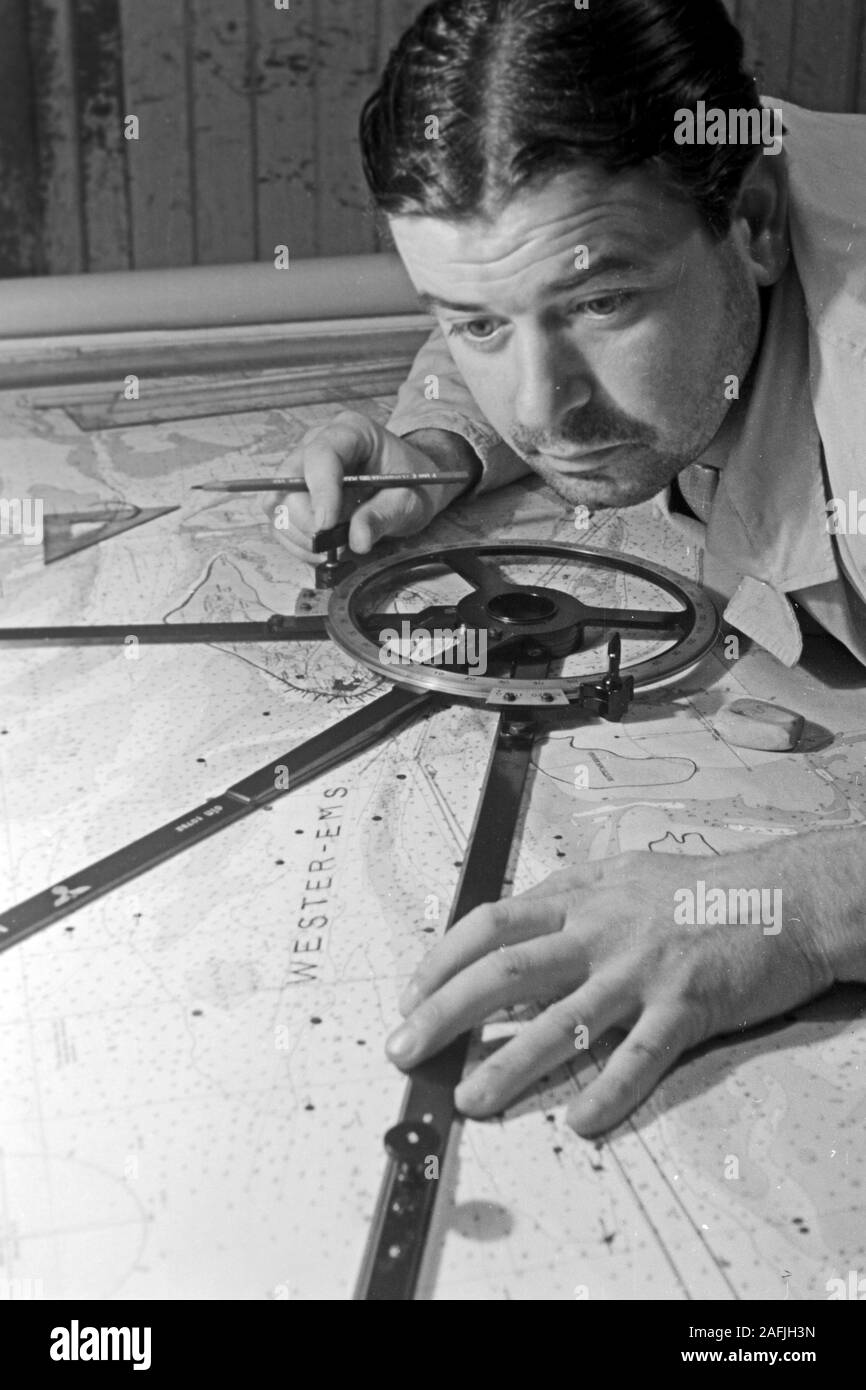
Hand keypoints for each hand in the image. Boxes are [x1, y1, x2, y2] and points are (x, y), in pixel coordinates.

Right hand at [264, 411, 478, 563]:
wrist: (412, 485)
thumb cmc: (412, 484)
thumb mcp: (410, 500)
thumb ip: (384, 516)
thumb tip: (358, 540)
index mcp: (351, 432)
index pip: (321, 454)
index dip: (320, 490)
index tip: (326, 524)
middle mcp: (318, 444)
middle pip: (289, 479)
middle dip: (306, 519)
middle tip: (332, 544)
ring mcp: (303, 468)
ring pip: (279, 503)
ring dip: (300, 535)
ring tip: (333, 549)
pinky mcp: (297, 494)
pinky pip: (282, 521)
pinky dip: (297, 542)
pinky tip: (323, 550)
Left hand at [386, 845, 835, 1135]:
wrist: (784, 895)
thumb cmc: (702, 888)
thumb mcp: (623, 872)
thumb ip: (569, 895)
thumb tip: (513, 928)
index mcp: (581, 894)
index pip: (491, 923)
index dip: (442, 959)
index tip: (411, 994)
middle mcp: (601, 929)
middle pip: (506, 970)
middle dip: (445, 1011)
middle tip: (405, 1048)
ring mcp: (641, 969)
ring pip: (561, 1021)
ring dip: (508, 1064)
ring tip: (469, 1098)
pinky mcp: (686, 1006)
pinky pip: (639, 1057)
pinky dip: (607, 1092)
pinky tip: (579, 1122)